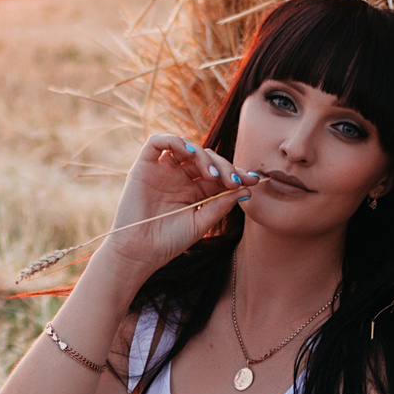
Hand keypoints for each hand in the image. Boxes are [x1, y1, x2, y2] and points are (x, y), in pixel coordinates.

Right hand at [100, 133, 258, 274]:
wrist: (139, 252)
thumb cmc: (169, 242)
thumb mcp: (201, 222)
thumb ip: (221, 204)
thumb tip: (247, 189)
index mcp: (193, 190)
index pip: (218, 173)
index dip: (236, 173)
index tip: (254, 180)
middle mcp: (179, 177)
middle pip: (206, 158)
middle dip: (223, 166)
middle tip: (233, 181)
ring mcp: (162, 170)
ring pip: (186, 147)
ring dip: (203, 155)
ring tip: (212, 175)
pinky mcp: (143, 166)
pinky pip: (158, 142)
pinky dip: (176, 141)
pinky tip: (190, 154)